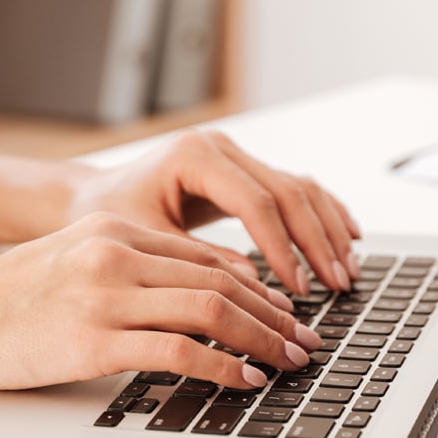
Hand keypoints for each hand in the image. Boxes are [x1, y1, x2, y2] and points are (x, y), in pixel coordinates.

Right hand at [0, 213, 322, 391]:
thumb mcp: (66, 263)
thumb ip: (123, 269)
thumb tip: (185, 296)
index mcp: (111, 230)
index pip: (205, 254)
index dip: (256, 286)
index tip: (282, 312)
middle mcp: (113, 253)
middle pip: (220, 279)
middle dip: (273, 314)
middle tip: (303, 341)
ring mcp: (103, 296)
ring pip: (210, 310)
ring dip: (260, 339)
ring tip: (288, 362)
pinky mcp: (92, 341)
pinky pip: (177, 352)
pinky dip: (221, 367)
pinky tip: (242, 380)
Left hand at [69, 129, 361, 294]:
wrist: (90, 198)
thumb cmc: (109, 217)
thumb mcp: (148, 242)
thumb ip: (200, 261)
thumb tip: (256, 288)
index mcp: (194, 156)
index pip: (255, 201)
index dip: (282, 246)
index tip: (299, 285)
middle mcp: (220, 148)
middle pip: (287, 192)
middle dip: (316, 241)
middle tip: (337, 284)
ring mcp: (235, 156)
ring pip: (299, 188)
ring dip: (328, 230)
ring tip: (346, 272)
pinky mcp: (243, 171)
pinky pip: (293, 189)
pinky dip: (322, 215)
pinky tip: (347, 239)